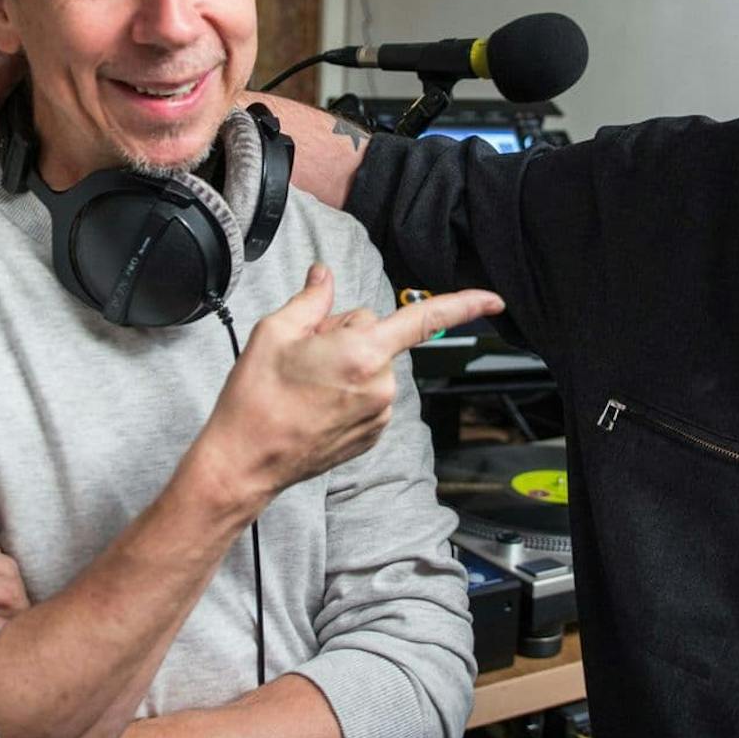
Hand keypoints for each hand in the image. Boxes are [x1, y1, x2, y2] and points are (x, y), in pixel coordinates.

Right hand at [203, 265, 503, 499]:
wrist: (244, 462)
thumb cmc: (256, 398)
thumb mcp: (276, 332)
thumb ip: (312, 299)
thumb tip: (324, 275)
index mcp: (362, 353)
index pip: (423, 319)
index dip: (464, 305)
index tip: (494, 301)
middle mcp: (381, 385)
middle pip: (376, 334)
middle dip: (345, 334)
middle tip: (304, 354)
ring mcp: (379, 414)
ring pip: (371, 365)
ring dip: (346, 364)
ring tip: (305, 383)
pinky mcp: (372, 434)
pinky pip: (369, 393)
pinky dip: (347, 390)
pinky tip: (314, 401)